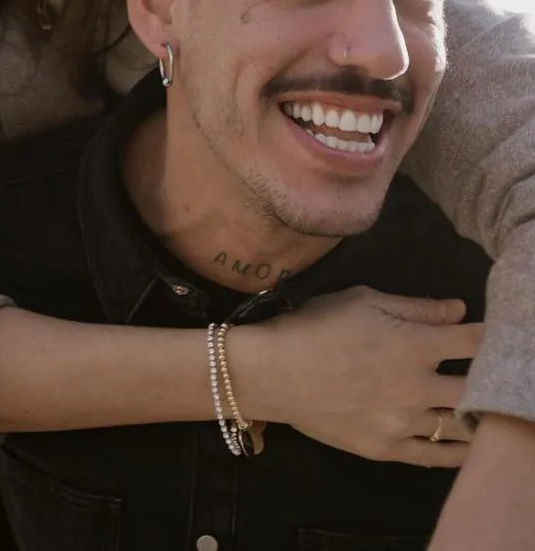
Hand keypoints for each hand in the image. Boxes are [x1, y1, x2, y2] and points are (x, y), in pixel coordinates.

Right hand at [235, 286, 481, 467]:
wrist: (273, 371)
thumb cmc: (315, 324)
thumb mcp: (364, 300)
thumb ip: (416, 308)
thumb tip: (459, 311)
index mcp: (415, 345)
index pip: (472, 342)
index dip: (485, 336)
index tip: (483, 335)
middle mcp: (418, 388)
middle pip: (475, 389)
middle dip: (483, 377)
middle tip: (477, 371)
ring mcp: (404, 423)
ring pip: (460, 428)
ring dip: (472, 415)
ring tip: (471, 406)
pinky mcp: (387, 449)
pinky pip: (434, 456)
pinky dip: (454, 451)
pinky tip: (459, 443)